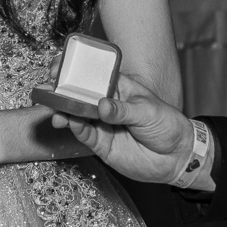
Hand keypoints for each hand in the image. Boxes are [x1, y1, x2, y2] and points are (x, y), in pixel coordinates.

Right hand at [49, 71, 193, 185]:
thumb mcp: (149, 112)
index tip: (58, 68)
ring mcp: (102, 124)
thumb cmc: (168, 126)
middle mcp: (106, 104)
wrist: (178, 157)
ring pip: (76, 114)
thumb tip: (101, 106)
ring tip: (55, 110)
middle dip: (61, 91)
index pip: (92, 75)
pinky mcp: (101, 143)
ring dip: (63, 111)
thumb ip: (122, 110)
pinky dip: (74, 128)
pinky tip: (69, 122)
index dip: (73, 70)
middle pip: (79, 95)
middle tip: (48, 91)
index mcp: (118, 88)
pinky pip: (84, 134)